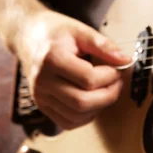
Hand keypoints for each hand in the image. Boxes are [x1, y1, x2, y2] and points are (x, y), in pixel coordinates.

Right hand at [15, 10, 131, 129]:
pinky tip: (93, 102)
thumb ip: (103, 45)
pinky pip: (67, 122)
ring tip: (106, 90)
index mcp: (51, 58)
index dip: (109, 76)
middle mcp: (42, 80)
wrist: (28, 35)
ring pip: (76, 116)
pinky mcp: (42, 105)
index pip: (88, 79)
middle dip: (108, 95)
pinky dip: (85, 117)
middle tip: (117, 83)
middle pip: (82, 102)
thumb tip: (125, 60)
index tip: (117, 68)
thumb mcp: (80, 30)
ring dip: (98, 107)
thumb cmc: (54, 32)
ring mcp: (40, 96)